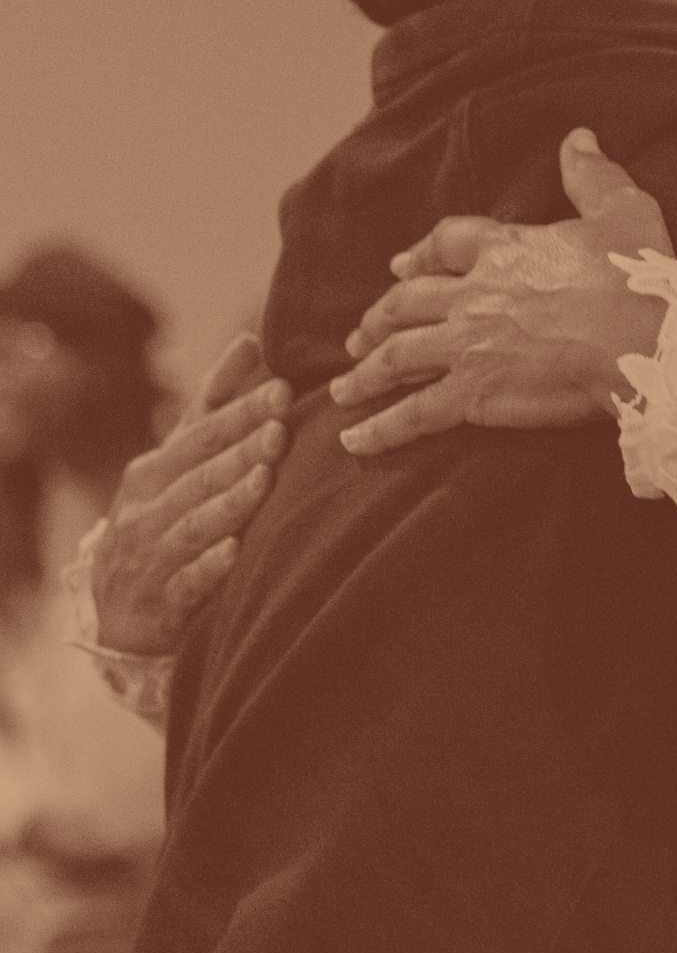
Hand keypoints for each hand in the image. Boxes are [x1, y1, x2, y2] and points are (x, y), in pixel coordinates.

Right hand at [91, 333, 291, 654]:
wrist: (118, 611)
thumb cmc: (161, 519)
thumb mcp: (177, 461)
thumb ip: (212, 406)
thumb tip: (250, 341)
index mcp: (153, 470)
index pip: (202, 433)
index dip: (240, 410)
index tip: (282, 388)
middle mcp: (146, 507)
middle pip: (200, 473)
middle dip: (240, 449)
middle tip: (280, 428)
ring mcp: (150, 554)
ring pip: (194, 523)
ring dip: (230, 501)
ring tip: (265, 479)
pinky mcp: (160, 602)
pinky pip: (187, 582)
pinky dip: (210, 566)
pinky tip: (235, 552)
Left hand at [331, 128, 673, 455]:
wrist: (644, 340)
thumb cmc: (638, 277)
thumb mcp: (622, 210)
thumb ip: (591, 176)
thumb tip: (579, 137)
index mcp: (504, 249)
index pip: (446, 244)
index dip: (420, 255)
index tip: (400, 266)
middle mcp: (474, 294)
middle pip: (407, 302)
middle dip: (379, 319)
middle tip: (361, 334)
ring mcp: (468, 345)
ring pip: (398, 355)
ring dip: (365, 371)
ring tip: (344, 388)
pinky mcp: (474, 393)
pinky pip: (414, 413)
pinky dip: (380, 428)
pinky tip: (354, 440)